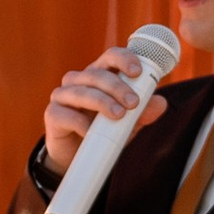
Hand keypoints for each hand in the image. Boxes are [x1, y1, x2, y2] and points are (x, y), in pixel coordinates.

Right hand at [43, 45, 169, 181]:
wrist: (77, 157)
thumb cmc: (103, 132)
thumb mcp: (128, 123)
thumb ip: (143, 113)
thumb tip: (160, 103)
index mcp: (98, 75)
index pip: (110, 57)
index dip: (123, 59)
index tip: (137, 71)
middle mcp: (79, 81)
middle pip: (97, 74)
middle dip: (117, 87)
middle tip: (133, 102)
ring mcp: (63, 96)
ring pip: (81, 91)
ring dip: (102, 101)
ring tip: (119, 115)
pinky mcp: (52, 115)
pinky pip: (65, 114)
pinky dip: (80, 122)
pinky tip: (90, 131)